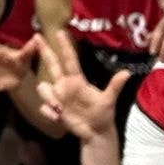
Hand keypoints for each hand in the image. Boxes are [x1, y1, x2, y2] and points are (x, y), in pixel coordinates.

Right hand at [34, 29, 129, 143]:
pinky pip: (44, 107)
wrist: (95, 132)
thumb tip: (127, 73)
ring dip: (49, 97)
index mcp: (77, 80)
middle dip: (44, 51)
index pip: (69, 60)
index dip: (64, 46)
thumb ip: (114, 86)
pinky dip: (49, 113)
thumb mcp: (109, 101)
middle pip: (51, 65)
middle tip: (36, 36)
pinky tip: (59, 118)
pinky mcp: (54, 110)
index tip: (60, 32)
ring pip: (43, 88)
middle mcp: (65, 85)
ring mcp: (58, 97)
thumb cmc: (103, 114)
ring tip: (60, 109)